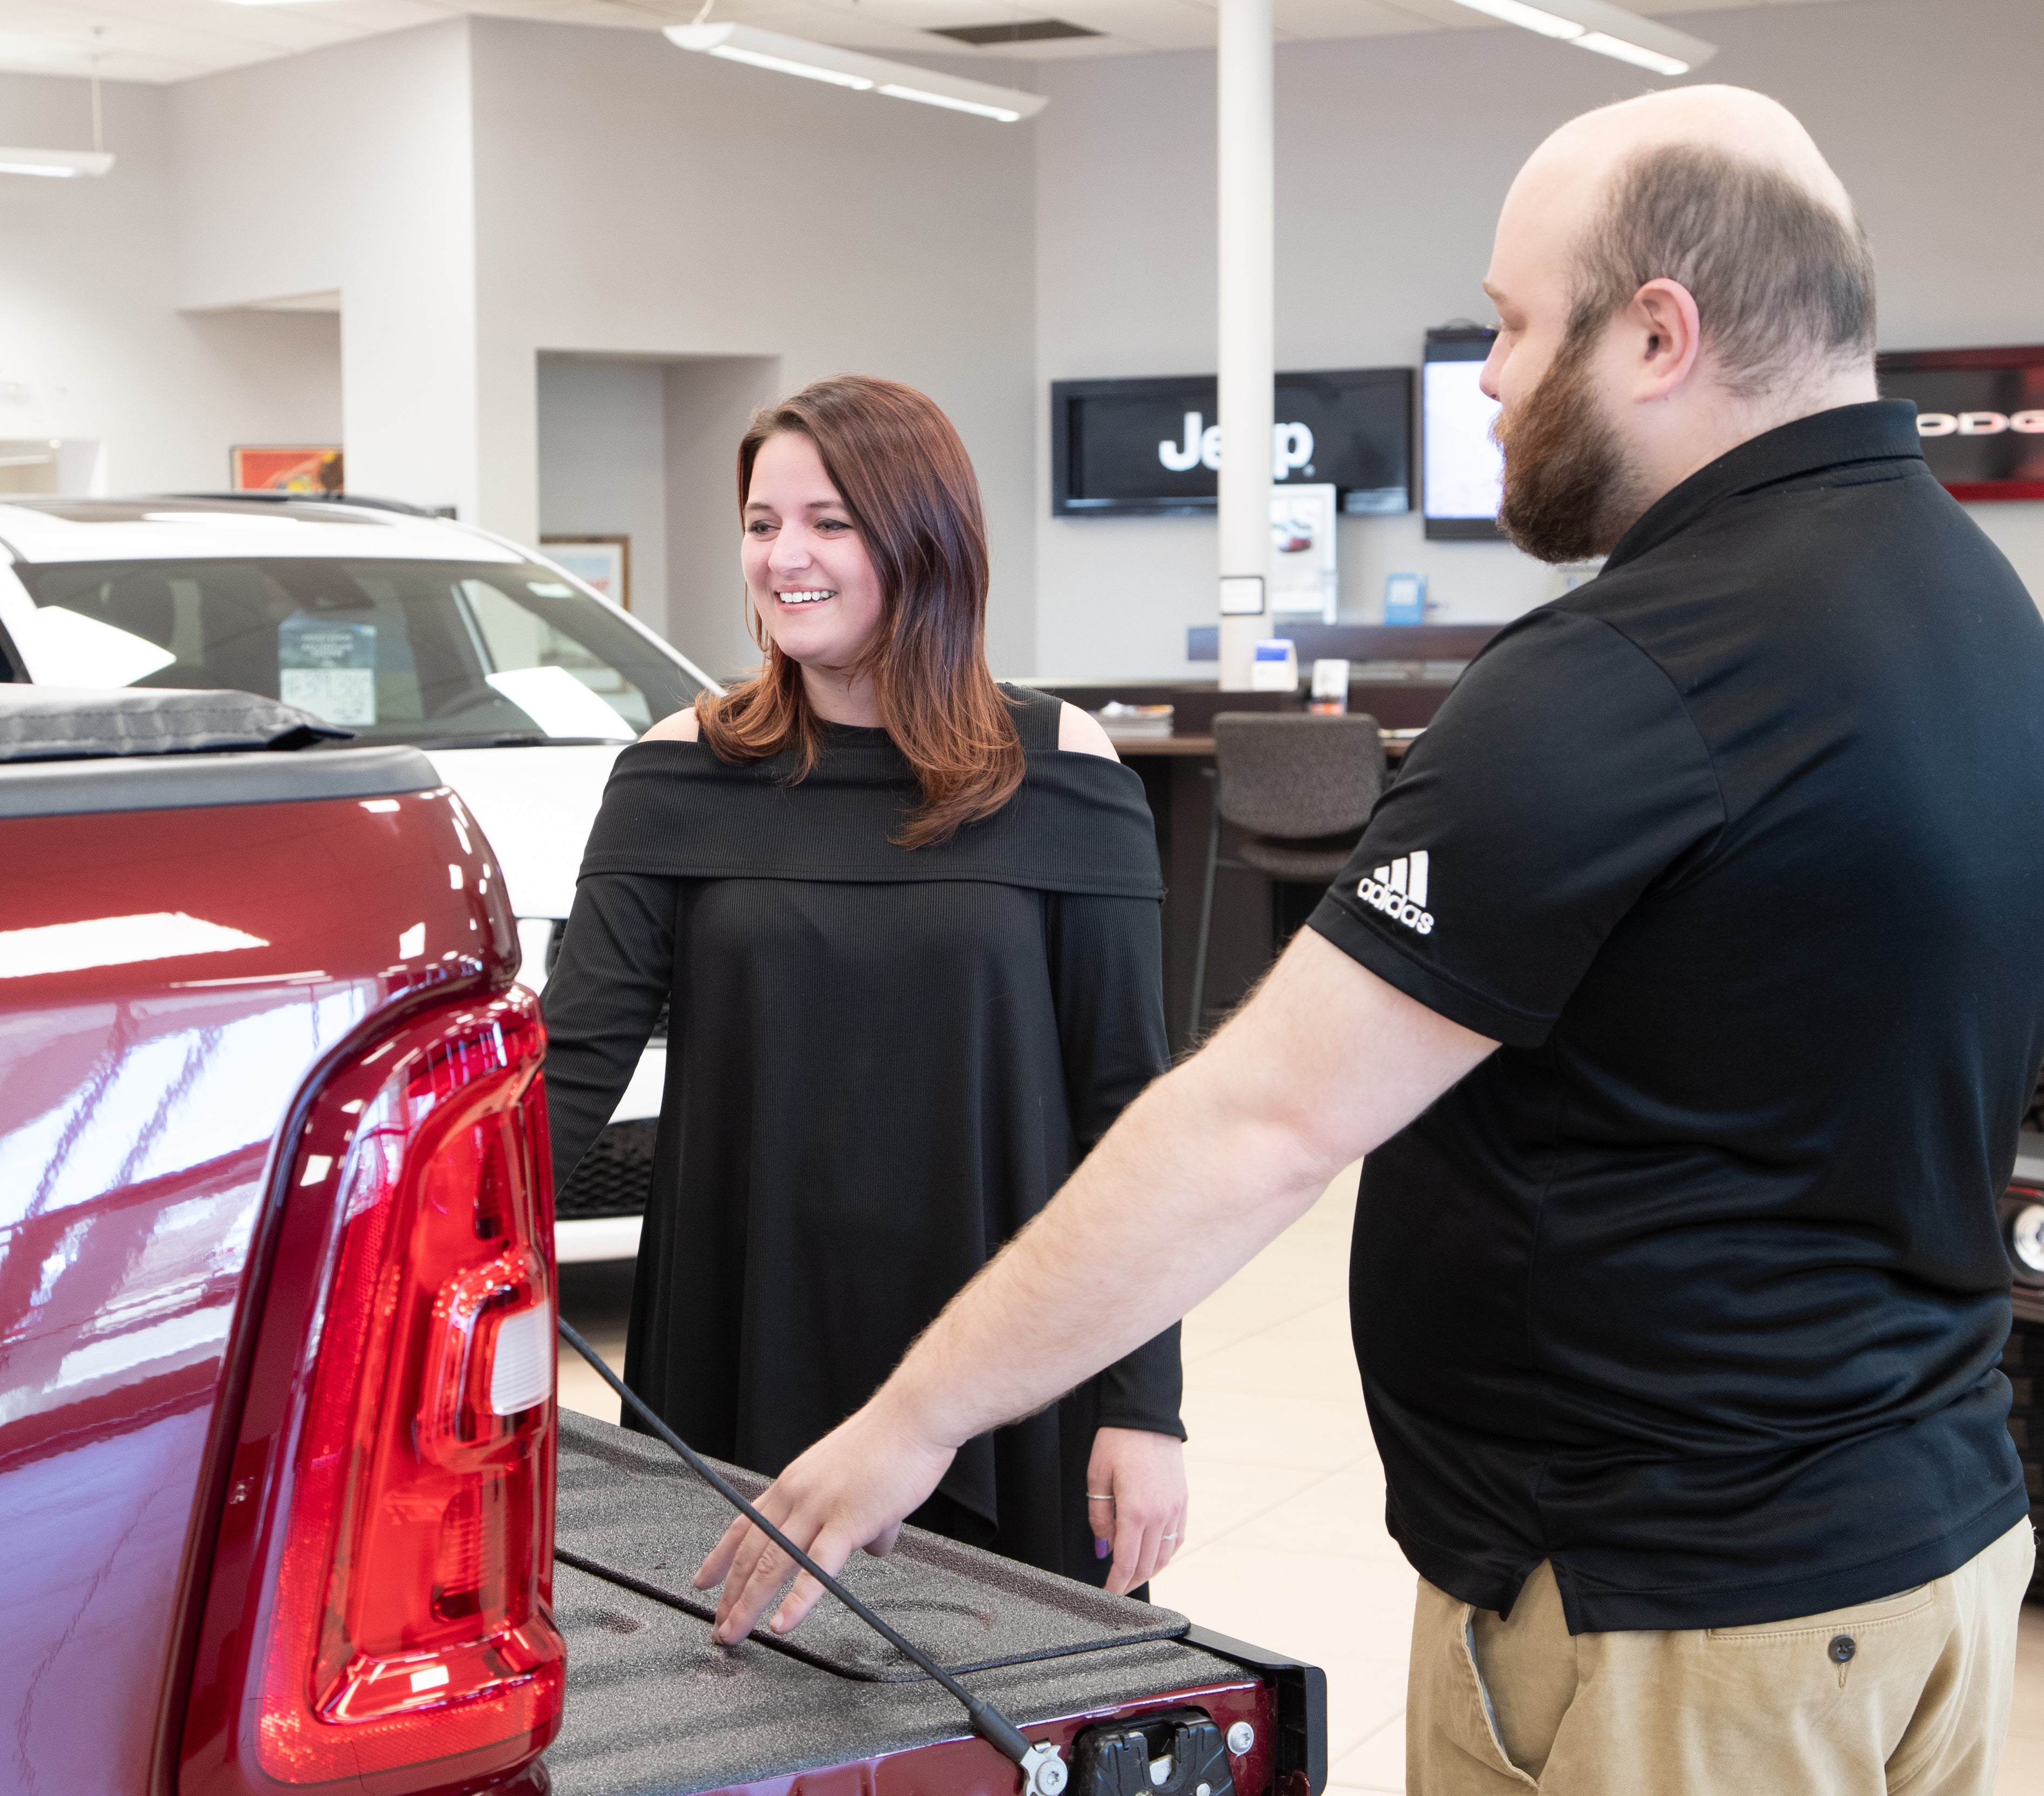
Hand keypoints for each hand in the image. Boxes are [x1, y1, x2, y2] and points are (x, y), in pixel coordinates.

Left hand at [693, 1395, 956, 1642]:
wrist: (913, 1416)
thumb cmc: (891, 1441)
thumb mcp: (857, 1478)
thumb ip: (860, 1517)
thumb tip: (875, 1544)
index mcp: (794, 1481)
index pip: (744, 1524)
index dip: (720, 1557)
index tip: (704, 1582)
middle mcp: (797, 1493)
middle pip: (750, 1551)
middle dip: (730, 1594)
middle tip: (720, 1626)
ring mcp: (819, 1507)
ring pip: (772, 1564)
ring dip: (748, 1604)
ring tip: (735, 1632)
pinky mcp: (847, 1521)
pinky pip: (816, 1569)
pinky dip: (796, 1600)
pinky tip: (783, 1623)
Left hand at [1086, 1426, 1187, 1594]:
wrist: (1147, 1416)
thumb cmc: (1117, 1442)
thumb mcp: (1097, 1478)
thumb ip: (1099, 1517)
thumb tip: (1104, 1548)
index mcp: (1136, 1511)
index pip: (1126, 1563)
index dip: (1115, 1585)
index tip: (1106, 1594)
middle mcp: (1160, 1515)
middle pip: (1147, 1566)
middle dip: (1130, 1583)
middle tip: (1115, 1588)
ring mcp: (1175, 1508)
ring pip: (1166, 1556)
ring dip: (1149, 1571)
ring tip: (1131, 1574)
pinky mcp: (1183, 1501)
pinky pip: (1177, 1538)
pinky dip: (1165, 1553)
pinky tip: (1153, 1554)